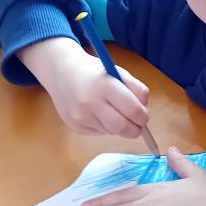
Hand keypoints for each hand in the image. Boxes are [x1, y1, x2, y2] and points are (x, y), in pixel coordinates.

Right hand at [18, 37, 149, 136]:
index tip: (144, 117)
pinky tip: (98, 113)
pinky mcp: (74, 126)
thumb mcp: (118, 72)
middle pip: (123, 127)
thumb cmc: (94, 72)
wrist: (61, 72)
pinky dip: (105, 127)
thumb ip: (137, 89)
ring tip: (113, 112)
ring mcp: (80, 116)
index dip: (143, 117)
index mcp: (105, 85)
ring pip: (112, 132)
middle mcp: (90, 102)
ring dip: (119, 127)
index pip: (133, 110)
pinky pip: (99, 132)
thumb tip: (145, 112)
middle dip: (135, 130)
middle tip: (138, 127)